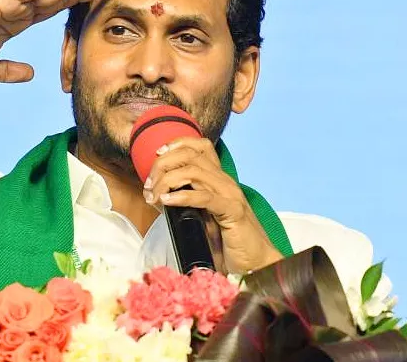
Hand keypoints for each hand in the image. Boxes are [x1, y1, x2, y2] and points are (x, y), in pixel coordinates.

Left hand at [142, 137, 282, 273]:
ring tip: (155, 196)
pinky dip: (181, 196)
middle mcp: (225, 181)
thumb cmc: (227, 242)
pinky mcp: (232, 211)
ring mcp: (230, 194)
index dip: (176, 144)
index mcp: (219, 179)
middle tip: (149, 185)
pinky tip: (167, 201)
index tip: (157, 156)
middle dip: (162, 165)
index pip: (199, 146)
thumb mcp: (202, 216)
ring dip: (166, 181)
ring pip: (193, 171)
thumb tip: (157, 197)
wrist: (256, 262)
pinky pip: (204, 197)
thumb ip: (184, 203)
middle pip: (189, 155)